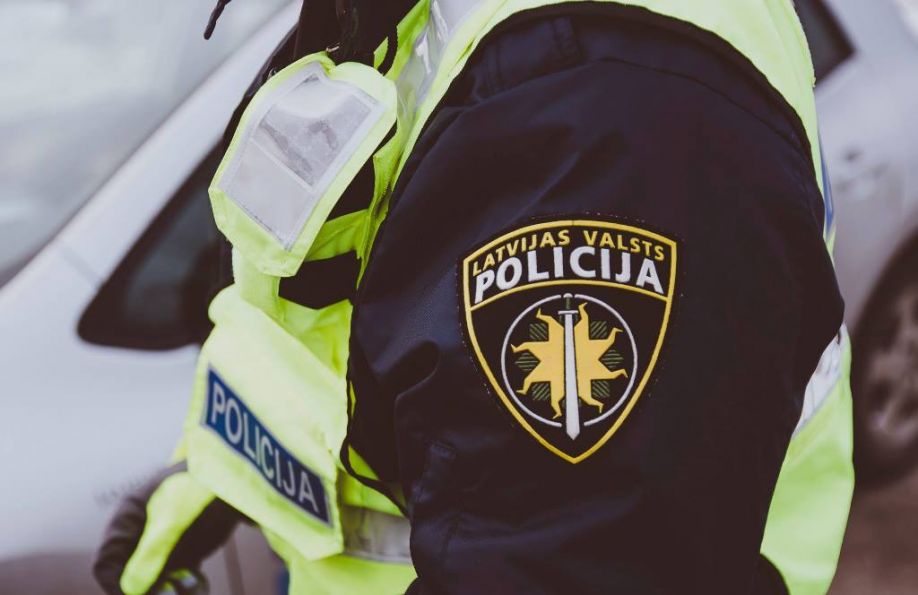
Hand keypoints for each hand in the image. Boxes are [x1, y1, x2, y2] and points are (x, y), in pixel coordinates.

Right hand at [93, 463, 239, 594]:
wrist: (240, 474)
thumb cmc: (201, 491)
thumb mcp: (174, 521)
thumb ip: (150, 556)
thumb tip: (129, 591)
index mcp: (127, 518)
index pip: (107, 563)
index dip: (118, 586)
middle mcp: (142, 531)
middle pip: (132, 575)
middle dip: (148, 591)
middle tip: (171, 593)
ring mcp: (164, 539)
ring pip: (157, 579)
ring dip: (170, 590)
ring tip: (191, 585)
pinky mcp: (187, 546)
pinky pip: (178, 575)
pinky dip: (187, 585)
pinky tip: (200, 584)